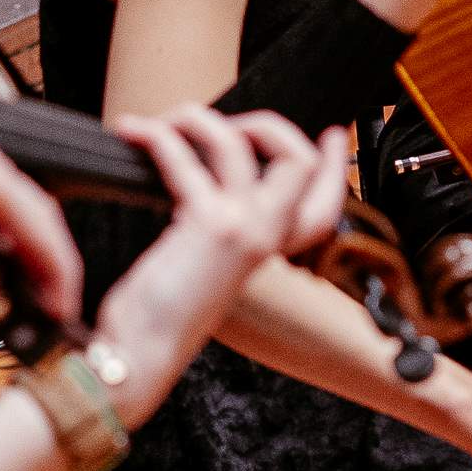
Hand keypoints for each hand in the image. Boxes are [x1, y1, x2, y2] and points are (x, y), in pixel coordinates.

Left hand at [98, 108, 352, 394]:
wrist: (143, 352)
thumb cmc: (166, 315)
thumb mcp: (213, 268)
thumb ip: (229, 228)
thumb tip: (214, 176)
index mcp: (273, 251)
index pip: (327, 205)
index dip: (336, 166)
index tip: (332, 136)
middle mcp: (268, 236)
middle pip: (299, 159)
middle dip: (264, 125)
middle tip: (223, 125)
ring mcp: (244, 227)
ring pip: (239, 142)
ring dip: (197, 118)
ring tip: (169, 122)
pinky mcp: (209, 224)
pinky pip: (184, 157)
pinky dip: (156, 135)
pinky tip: (135, 133)